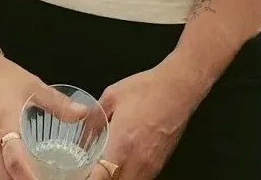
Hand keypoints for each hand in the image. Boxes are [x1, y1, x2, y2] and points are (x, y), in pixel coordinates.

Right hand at [0, 52, 86, 179]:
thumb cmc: (4, 78)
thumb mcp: (34, 85)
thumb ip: (58, 103)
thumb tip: (83, 113)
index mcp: (5, 124)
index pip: (16, 161)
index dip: (30, 178)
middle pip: (5, 177)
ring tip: (36, 178)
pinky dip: (5, 178)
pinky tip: (20, 175)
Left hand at [88, 59, 201, 179]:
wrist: (177, 89)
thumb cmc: (146, 90)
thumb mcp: (112, 96)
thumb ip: (94, 118)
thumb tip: (82, 134)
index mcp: (121, 145)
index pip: (100, 177)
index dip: (89, 176)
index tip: (83, 169)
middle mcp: (136, 162)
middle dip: (102, 177)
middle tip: (95, 166)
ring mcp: (150, 166)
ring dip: (116, 177)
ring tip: (108, 164)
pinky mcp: (160, 165)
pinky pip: (141, 179)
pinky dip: (129, 175)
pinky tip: (124, 162)